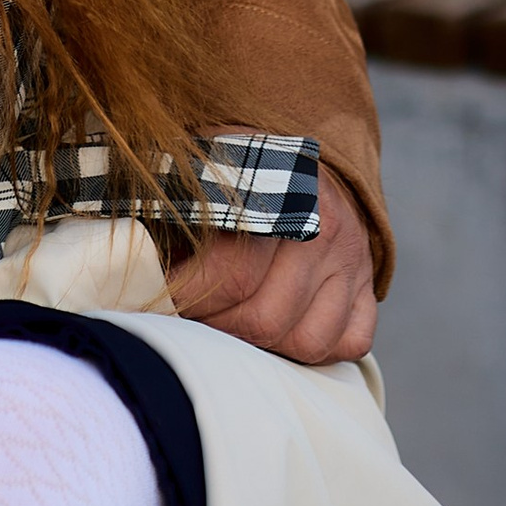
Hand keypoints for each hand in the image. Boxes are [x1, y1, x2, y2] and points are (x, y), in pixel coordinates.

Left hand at [167, 169, 376, 364]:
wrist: (297, 155)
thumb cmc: (234, 166)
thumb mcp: (198, 165)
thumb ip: (167, 206)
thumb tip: (137, 268)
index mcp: (281, 193)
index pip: (233, 275)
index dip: (189, 298)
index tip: (160, 300)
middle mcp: (326, 228)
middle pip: (265, 318)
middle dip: (215, 328)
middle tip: (189, 317)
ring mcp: (353, 261)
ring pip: (307, 342)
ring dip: (260, 347)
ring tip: (229, 324)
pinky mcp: (368, 285)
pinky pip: (350, 344)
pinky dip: (314, 349)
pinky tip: (280, 330)